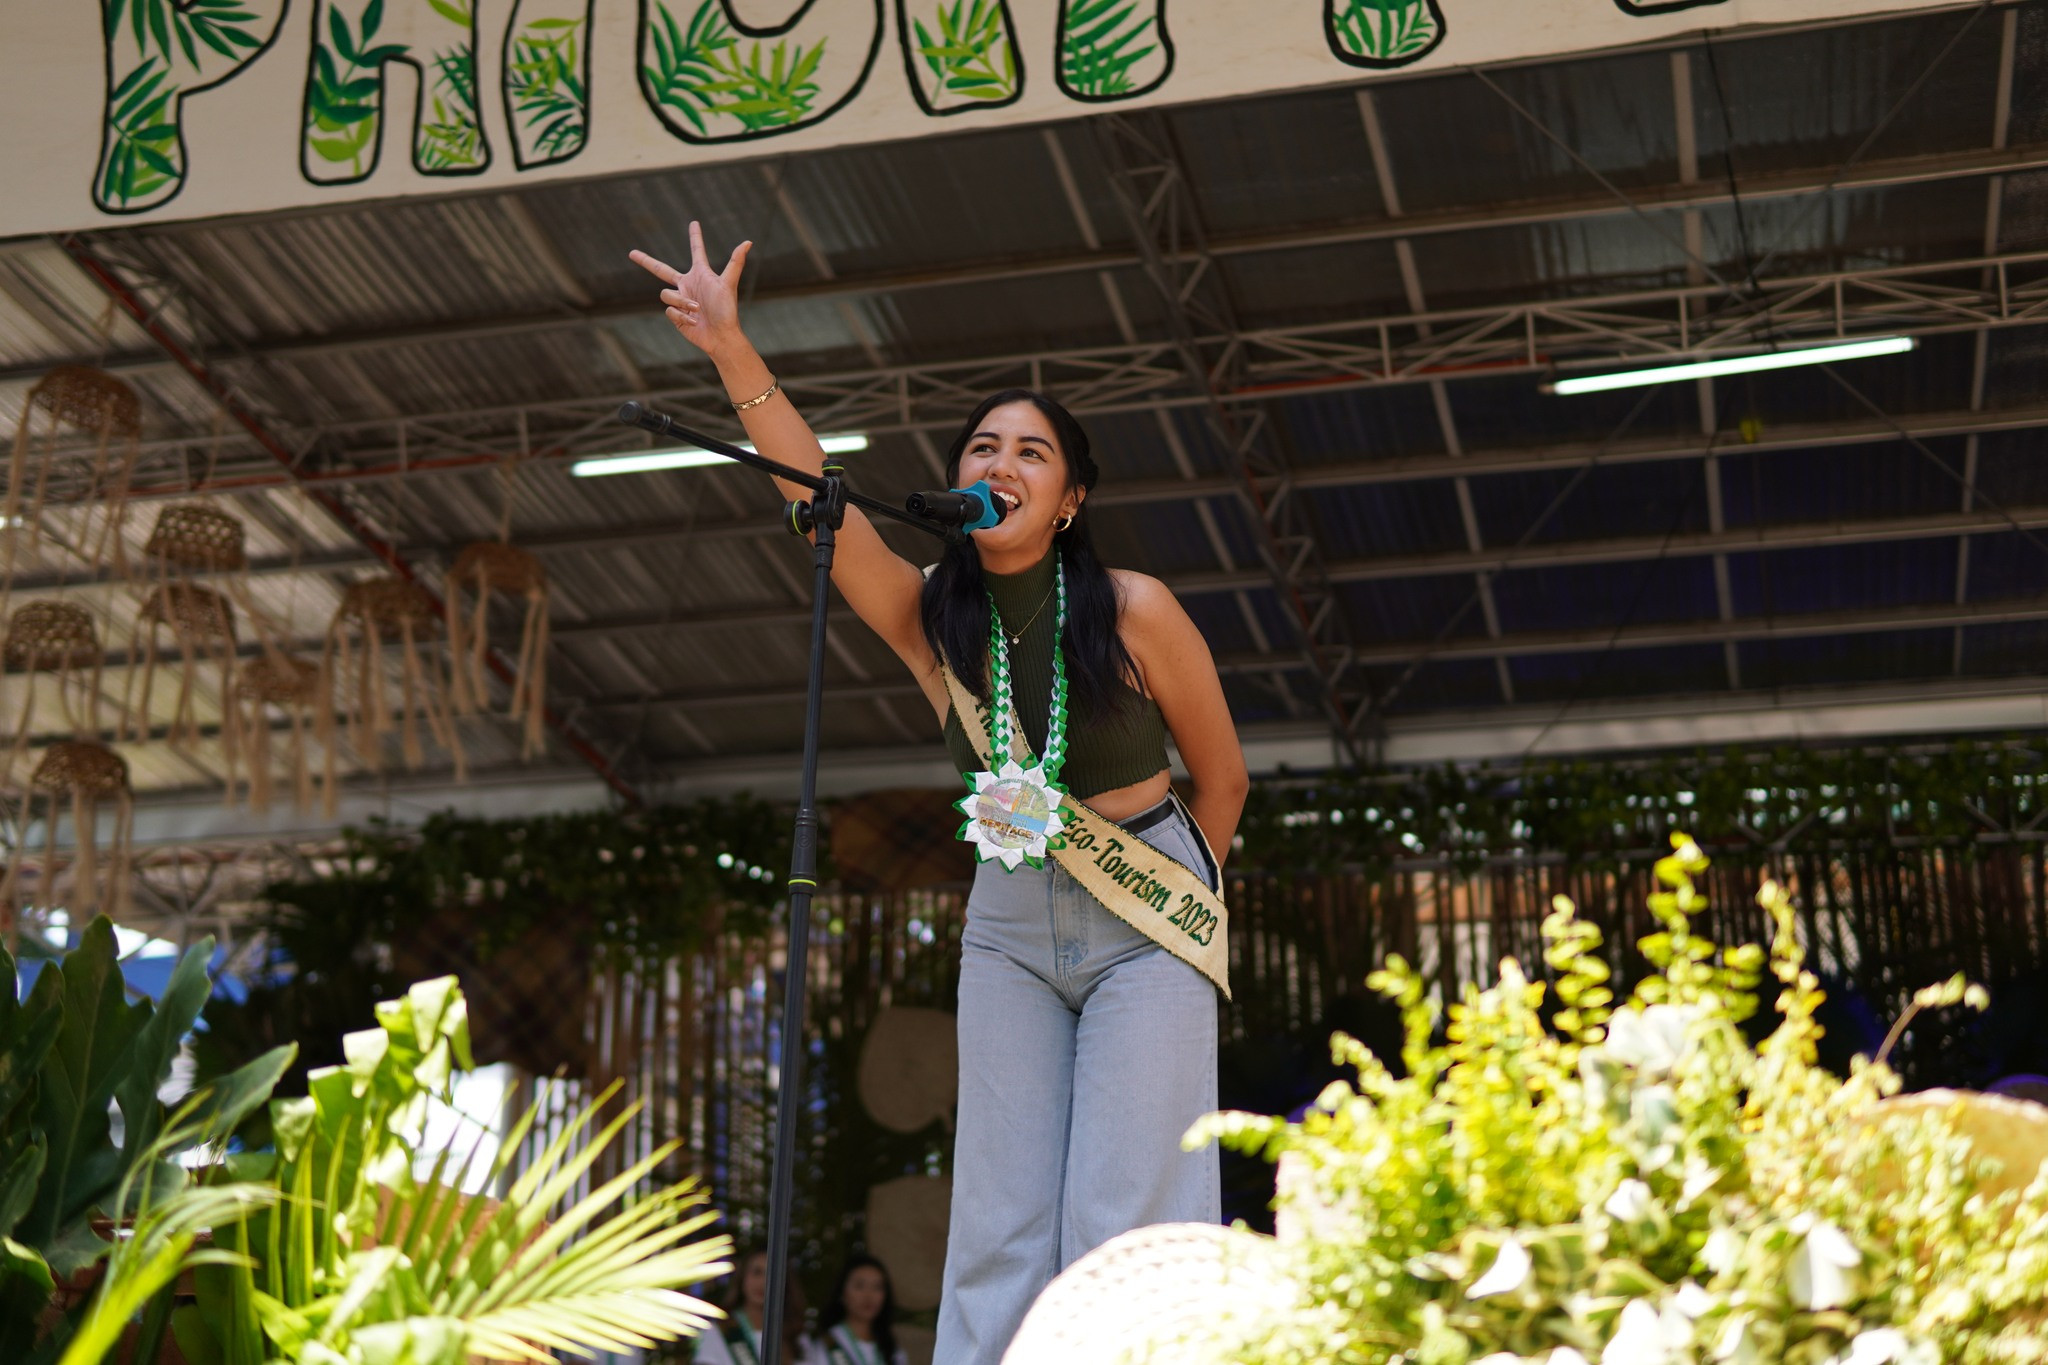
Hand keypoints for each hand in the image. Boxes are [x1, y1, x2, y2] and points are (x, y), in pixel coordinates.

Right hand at [629, 220, 751, 358]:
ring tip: (698, 310)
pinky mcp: (676, 316)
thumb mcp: (728, 284)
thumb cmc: (726, 310)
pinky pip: (670, 310)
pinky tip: (694, 321)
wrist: (721, 336)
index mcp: (701, 274)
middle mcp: (688, 285)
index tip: (694, 223)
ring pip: (666, 294)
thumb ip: (735, 262)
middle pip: (661, 270)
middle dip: (646, 261)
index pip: (696, 251)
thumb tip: (748, 242)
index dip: (695, 237)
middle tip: (632, 253)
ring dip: (682, 302)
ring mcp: (680, 300)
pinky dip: (682, 315)